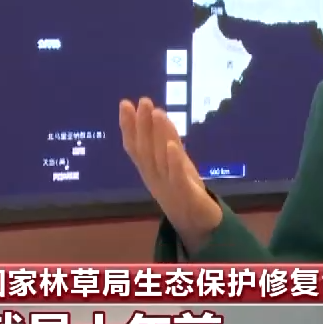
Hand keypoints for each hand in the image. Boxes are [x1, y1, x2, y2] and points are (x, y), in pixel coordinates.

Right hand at [119, 98, 221, 249]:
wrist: (197, 222)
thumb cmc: (182, 188)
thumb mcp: (173, 161)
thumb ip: (166, 140)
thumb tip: (157, 113)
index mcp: (148, 170)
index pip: (135, 146)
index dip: (128, 126)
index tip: (125, 104)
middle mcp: (153, 177)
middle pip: (146, 149)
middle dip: (142, 125)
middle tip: (143, 101)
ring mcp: (167, 186)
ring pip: (159, 159)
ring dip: (157, 135)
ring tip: (156, 113)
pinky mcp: (184, 194)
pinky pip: (177, 176)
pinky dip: (173, 161)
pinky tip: (171, 146)